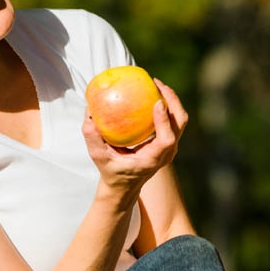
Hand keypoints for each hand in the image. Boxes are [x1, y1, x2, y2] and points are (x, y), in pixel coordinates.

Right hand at [83, 79, 187, 199]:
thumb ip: (93, 139)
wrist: (125, 186)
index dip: (165, 120)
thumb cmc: (112, 172)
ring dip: (171, 100)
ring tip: (156, 84)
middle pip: (179, 123)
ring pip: (179, 119)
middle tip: (156, 84)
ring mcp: (170, 147)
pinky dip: (166, 105)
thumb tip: (89, 114)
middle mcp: (166, 153)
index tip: (157, 102)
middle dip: (173, 101)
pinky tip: (151, 93)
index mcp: (153, 159)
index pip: (166, 139)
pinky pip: (172, 119)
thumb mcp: (99, 158)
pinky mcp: (167, 141)